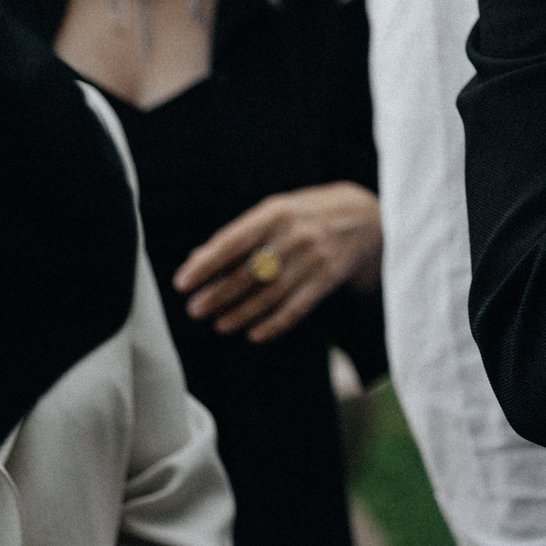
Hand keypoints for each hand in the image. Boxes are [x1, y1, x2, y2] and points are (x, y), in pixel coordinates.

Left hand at [174, 181, 381, 343]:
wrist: (364, 218)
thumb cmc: (304, 216)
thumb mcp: (274, 213)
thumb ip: (238, 234)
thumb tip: (195, 259)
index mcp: (276, 212)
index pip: (233, 241)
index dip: (206, 264)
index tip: (182, 283)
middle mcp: (295, 234)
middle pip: (249, 272)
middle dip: (218, 294)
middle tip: (195, 309)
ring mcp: (314, 257)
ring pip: (270, 294)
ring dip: (241, 313)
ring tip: (219, 324)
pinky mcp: (328, 278)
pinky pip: (297, 307)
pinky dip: (274, 324)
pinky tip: (254, 334)